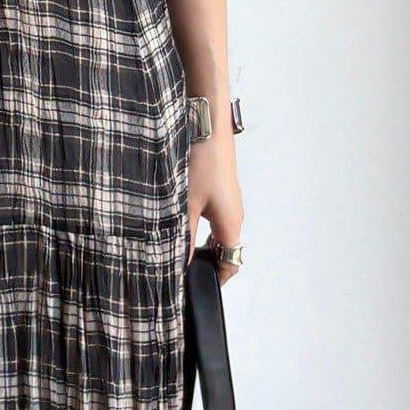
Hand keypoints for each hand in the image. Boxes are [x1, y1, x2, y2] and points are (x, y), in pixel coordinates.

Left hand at [186, 138, 243, 284]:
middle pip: (225, 248)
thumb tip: (177, 262)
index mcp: (232, 222)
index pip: (232, 262)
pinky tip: (178, 218)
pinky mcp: (219, 187)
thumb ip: (182, 236)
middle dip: (206, 261)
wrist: (207, 123)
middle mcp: (234, 213)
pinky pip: (212, 214)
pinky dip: (198, 223)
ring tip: (174, 244)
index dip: (217, 278)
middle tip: (179, 267)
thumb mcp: (186, 204)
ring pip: (217, 231)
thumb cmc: (203, 160)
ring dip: (200, 240)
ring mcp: (227, 199)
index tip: (197, 286)